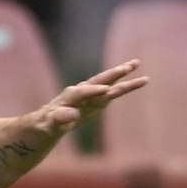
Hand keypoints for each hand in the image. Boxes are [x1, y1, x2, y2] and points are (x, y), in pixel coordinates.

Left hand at [31, 59, 148, 136]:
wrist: (48, 121)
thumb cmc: (46, 124)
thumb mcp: (49, 124)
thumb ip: (58, 119)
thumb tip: (69, 115)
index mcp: (70, 96)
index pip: (83, 92)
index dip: (94, 91)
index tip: (106, 91)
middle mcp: (81, 91)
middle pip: (98, 80)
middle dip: (112, 74)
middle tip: (128, 67)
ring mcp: (91, 94)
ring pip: (109, 82)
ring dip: (122, 73)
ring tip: (137, 63)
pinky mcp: (97, 100)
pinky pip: (114, 92)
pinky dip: (126, 86)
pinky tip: (141, 80)